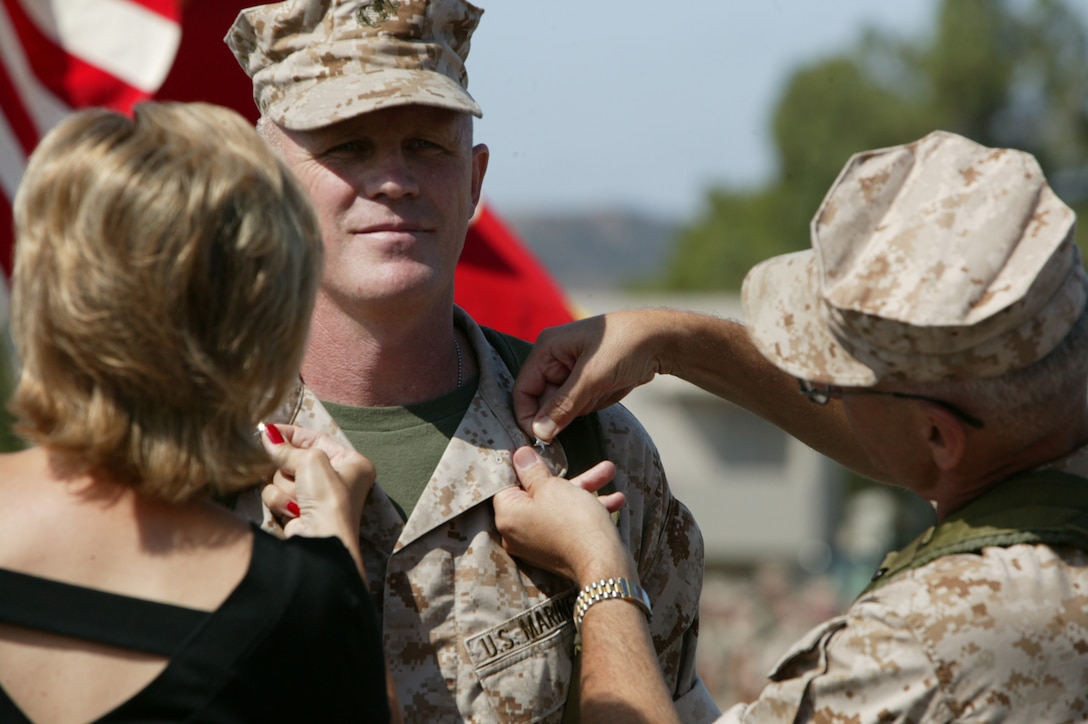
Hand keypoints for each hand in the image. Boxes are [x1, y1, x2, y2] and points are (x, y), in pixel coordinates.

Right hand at [260, 423, 374, 570]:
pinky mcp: (299, 511)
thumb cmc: (328, 498)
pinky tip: (294, 510)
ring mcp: (317, 496)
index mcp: (351, 463)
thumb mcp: (311, 461)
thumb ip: (287, 448)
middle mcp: (337, 478)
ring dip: (287, 486)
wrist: (321, 541)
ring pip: (283, 477)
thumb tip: (267, 435)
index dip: (292, 434)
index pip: (317, 438)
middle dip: (289, 466)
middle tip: (293, 472)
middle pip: (296, 459)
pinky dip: (281, 501)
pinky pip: (278, 494)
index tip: (268, 429)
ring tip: (300, 498)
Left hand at [493, 447, 633, 584]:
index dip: (526, 466)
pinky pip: (567, 524)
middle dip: (569, 477)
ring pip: (559, 507)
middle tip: (581, 462)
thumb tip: (519, 456)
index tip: (537, 453)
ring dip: (585, 489)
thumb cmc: (574, 522)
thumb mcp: (552, 486)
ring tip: (609, 472)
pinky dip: (587, 511)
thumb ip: (533, 470)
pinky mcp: (557, 550)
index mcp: (507, 516)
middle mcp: (516, 533)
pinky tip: (615, 499)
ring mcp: (537, 544)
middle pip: (539, 494)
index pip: (508, 484)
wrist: (603, 565)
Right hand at [513, 312, 667, 443]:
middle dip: (564, 409)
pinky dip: (594, 403)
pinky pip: (579, 404)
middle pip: (542, 400)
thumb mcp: (592, 377)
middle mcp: (553, 359)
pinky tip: (610, 387)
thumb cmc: (625, 346)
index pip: (523, 389)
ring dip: (583, 405)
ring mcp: (569, 371)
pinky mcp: (584, 381)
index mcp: (546, 348)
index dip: (528, 415)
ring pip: (563, 406)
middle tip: (590, 398)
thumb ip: (563, 406)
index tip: (541, 438)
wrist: (660, 340)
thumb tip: (539, 433)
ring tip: (604, 386)